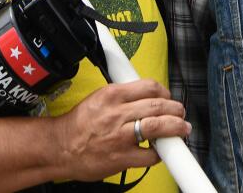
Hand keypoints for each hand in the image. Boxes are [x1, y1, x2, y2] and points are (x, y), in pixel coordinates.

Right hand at [51, 79, 189, 181]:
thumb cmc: (79, 124)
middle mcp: (117, 113)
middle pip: (157, 105)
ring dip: (176, 127)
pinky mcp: (121, 157)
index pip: (149, 86)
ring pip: (157, 126)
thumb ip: (124, 96)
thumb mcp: (99, 98)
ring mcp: (120, 136)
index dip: (165, 92)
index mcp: (112, 95)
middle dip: (175, 109)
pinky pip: (149, 155)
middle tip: (180, 113)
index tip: (168, 97)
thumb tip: (148, 96)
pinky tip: (159, 151)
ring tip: (182, 129)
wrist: (60, 148)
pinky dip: (159, 153)